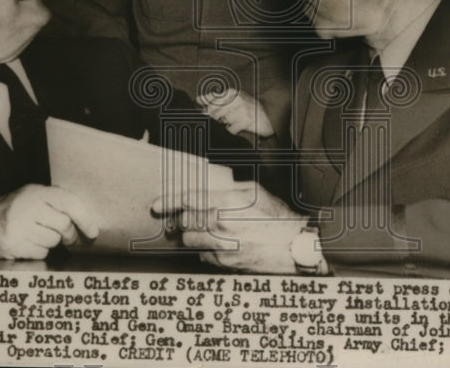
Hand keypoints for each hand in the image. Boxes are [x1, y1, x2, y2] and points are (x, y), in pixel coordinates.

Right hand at [0, 184, 99, 258]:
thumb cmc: (12, 211)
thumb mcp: (32, 198)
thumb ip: (55, 204)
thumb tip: (88, 222)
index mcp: (35, 192)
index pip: (69, 202)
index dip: (85, 218)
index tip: (93, 232)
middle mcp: (27, 206)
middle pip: (64, 224)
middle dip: (70, 234)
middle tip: (69, 238)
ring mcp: (18, 226)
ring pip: (53, 240)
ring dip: (51, 242)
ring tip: (37, 236)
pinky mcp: (13, 244)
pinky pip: (41, 252)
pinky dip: (39, 251)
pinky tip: (27, 244)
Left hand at [152, 183, 307, 273]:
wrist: (293, 246)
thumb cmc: (277, 217)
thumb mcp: (254, 191)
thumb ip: (228, 189)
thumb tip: (208, 191)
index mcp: (228, 200)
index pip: (188, 199)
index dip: (168, 201)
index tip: (157, 205)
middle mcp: (221, 221)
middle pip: (184, 220)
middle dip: (183, 218)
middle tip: (187, 218)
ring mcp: (221, 243)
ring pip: (189, 238)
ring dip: (192, 234)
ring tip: (206, 232)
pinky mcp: (224, 261)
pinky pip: (202, 255)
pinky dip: (205, 250)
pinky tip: (219, 245)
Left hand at [197, 88, 274, 137]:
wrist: (268, 116)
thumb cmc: (248, 108)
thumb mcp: (233, 99)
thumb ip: (215, 99)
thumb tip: (198, 100)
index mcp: (231, 92)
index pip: (211, 100)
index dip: (208, 108)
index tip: (209, 111)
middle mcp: (235, 99)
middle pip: (213, 112)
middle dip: (216, 118)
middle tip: (225, 119)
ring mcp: (240, 109)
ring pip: (221, 121)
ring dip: (226, 124)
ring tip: (234, 121)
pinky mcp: (245, 121)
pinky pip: (230, 129)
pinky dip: (232, 131)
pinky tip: (239, 127)